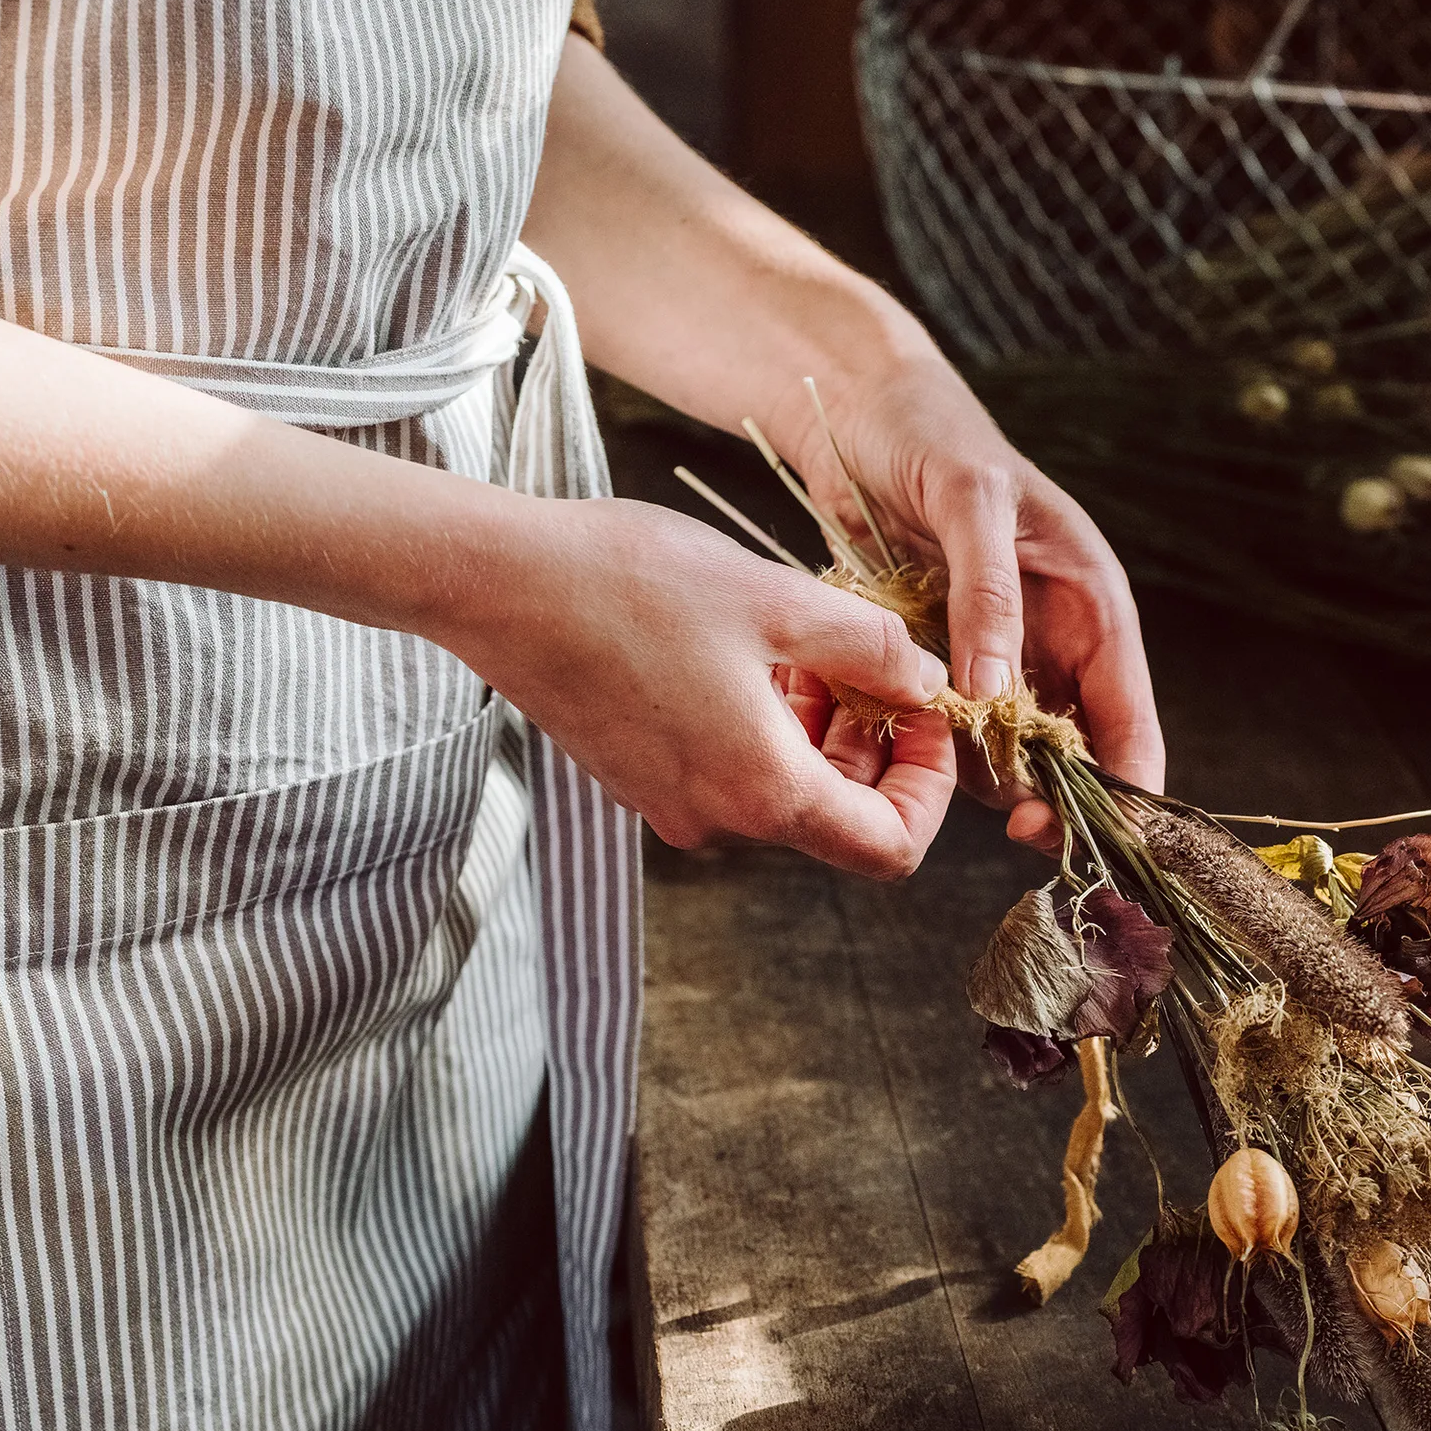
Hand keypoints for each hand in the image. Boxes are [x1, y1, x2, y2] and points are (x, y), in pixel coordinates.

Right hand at [445, 496, 957, 878]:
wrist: (497, 584)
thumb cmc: (632, 583)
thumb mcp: (779, 600)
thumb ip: (874, 650)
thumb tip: (928, 682)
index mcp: (762, 790)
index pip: (890, 847)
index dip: (932, 788)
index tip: (929, 714)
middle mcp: (716, 818)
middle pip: (837, 818)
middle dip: (875, 745)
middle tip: (877, 663)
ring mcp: (670, 802)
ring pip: (782, 788)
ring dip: (818, 729)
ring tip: (810, 645)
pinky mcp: (636, 777)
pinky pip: (728, 769)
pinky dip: (762, 725)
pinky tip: (750, 652)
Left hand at [773, 350, 1165, 847]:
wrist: (858, 409)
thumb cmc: (931, 434)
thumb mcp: (969, 500)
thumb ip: (990, 594)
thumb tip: (999, 698)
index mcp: (1090, 599)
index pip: (1128, 714)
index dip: (1122, 782)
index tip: (1102, 837)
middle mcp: (1052, 636)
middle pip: (1070, 749)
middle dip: (1048, 791)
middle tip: (1010, 822)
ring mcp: (995, 651)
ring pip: (1006, 747)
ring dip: (981, 771)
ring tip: (939, 766)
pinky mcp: (939, 655)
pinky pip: (948, 724)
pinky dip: (931, 742)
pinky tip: (896, 742)